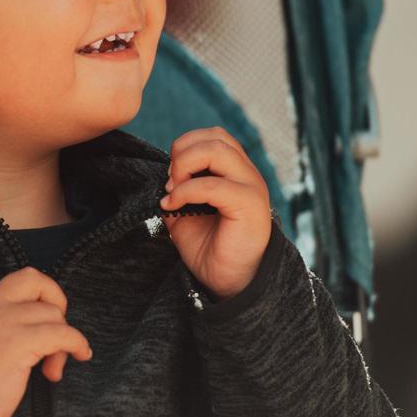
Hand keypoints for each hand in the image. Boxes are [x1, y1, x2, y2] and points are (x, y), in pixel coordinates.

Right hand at [0, 266, 92, 416]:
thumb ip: (6, 324)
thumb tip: (47, 321)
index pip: (23, 278)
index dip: (45, 293)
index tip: (49, 320)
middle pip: (38, 282)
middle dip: (58, 305)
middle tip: (57, 336)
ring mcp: (2, 324)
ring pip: (53, 314)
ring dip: (64, 341)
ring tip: (52, 368)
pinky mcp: (17, 344)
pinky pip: (62, 334)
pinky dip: (77, 344)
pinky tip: (79, 355)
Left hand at [158, 127, 272, 299]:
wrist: (227, 282)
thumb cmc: (209, 247)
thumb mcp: (185, 210)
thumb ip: (177, 187)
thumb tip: (164, 173)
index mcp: (236, 171)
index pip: (213, 135)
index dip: (185, 147)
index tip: (170, 177)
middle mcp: (248, 174)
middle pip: (215, 136)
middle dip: (182, 153)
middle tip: (170, 183)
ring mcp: (252, 187)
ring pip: (218, 149)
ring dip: (185, 166)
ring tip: (173, 192)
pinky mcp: (250, 205)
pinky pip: (214, 184)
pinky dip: (185, 191)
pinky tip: (172, 206)